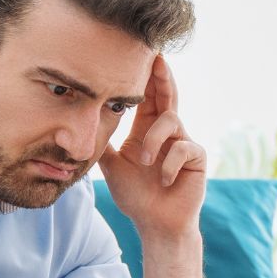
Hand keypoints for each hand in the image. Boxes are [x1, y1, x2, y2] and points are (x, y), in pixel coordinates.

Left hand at [99, 55, 205, 239]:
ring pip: (171, 121)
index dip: (143, 76)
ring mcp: (184, 143)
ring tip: (145, 162)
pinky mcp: (196, 158)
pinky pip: (184, 147)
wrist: (155, 225)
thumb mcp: (112, 166)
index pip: (146, 97)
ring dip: (154, 141)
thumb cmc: (136, 196)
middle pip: (167, 94)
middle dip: (161, 75)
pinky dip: (169, 164)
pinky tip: (163, 180)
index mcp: (147, 130)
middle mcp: (167, 132)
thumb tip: (80, 122)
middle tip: (156, 55)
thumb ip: (103, 142)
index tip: (138, 53)